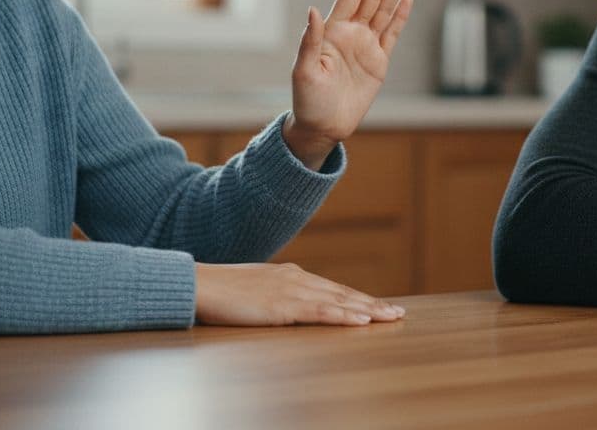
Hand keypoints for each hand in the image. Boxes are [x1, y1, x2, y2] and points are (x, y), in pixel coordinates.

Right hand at [194, 262, 405, 325]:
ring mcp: (291, 291)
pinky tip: (361, 321)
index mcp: (291, 276)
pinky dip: (343, 316)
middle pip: (343, 294)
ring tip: (391, 317)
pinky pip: (320, 312)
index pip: (333, 289)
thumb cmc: (221, 291)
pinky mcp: (282, 306)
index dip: (359, 298)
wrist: (197, 283)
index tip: (380, 306)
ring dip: (367, 310)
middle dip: (373, 304)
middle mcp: (297, 279)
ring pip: (338, 301)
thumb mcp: (255, 291)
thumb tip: (289, 306)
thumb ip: (276, 296)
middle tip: (399, 313)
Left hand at [284, 0, 412, 168]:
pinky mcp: (379, 62)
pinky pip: (392, 33)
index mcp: (332, 31)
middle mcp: (351, 33)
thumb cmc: (307, 100)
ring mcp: (366, 46)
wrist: (323, 127)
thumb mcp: (304, 71)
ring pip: (384, 10)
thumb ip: (310, 41)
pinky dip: (400, 15)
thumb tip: (313, 10)